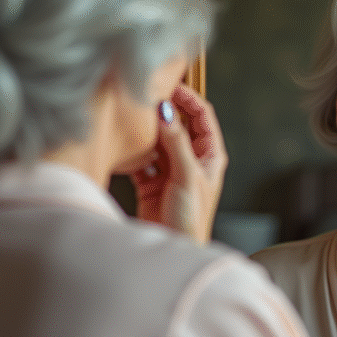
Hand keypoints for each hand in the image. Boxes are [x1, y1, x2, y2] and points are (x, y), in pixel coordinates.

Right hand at [129, 84, 227, 243]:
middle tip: (145, 97)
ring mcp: (171, 170)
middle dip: (163, 111)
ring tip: (132, 118)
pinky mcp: (151, 182)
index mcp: (210, 156)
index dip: (188, 98)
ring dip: (147, 131)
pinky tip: (126, 146)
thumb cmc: (190, 220)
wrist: (173, 250)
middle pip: (178, 125)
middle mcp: (192, 160)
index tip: (169, 85)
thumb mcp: (187, 176)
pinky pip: (142, 159)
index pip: (202, 116)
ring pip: (158, 141)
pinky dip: (135, 152)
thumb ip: (176, 143)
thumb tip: (166, 111)